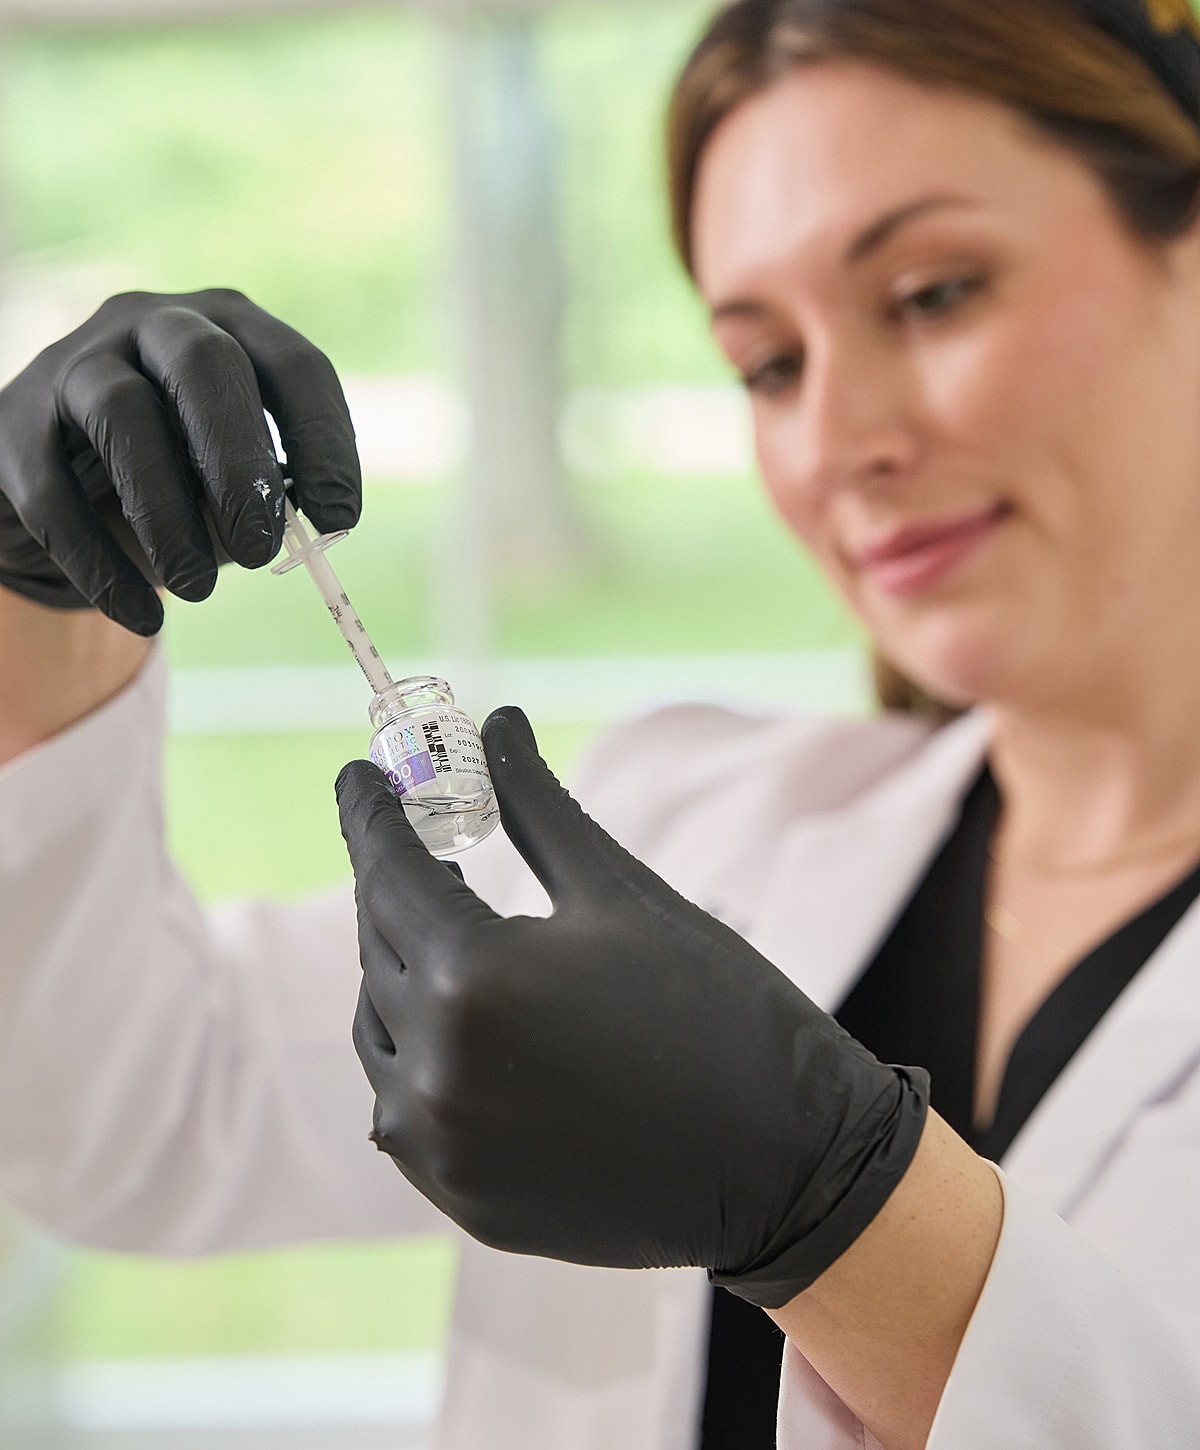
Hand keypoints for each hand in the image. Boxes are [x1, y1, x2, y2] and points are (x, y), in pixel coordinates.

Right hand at [0, 288, 360, 634]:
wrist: (57, 480)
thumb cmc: (174, 475)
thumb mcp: (226, 482)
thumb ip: (257, 498)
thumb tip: (281, 531)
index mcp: (231, 330)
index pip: (295, 364)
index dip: (324, 439)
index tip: (339, 517)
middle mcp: (154, 321)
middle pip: (204, 364)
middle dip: (239, 460)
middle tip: (262, 548)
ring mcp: (77, 359)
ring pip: (123, 413)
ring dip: (166, 511)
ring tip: (197, 587)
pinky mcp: (14, 418)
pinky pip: (52, 487)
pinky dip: (99, 560)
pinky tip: (140, 615)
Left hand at [336, 709, 928, 1307]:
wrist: (787, 1166)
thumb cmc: (716, 1008)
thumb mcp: (620, 893)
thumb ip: (536, 806)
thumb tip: (497, 720)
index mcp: (475, 979)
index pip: (387, 872)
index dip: (370, 813)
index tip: (358, 773)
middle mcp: (435, 1069)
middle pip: (376, 945)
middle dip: (396, 882)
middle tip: (423, 838)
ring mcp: (439, 1146)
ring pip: (379, 1027)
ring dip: (402, 968)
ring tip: (455, 930)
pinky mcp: (458, 1196)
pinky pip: (403, 1103)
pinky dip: (420, 1051)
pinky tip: (469, 1023)